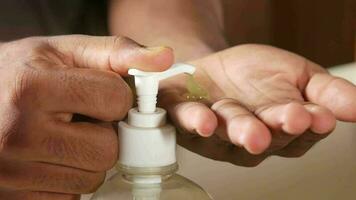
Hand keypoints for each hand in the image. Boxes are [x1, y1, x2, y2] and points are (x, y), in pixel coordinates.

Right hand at [0, 35, 172, 198]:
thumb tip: (165, 58)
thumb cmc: (22, 73)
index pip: (115, 101)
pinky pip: (70, 197)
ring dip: (88, 158)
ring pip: (91, 178)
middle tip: (82, 120)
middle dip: (105, 133)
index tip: (102, 95)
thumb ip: (116, 52)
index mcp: (33, 89)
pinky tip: (52, 156)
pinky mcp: (15, 197)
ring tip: (65, 137)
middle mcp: (18, 134)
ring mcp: (13, 172)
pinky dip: (69, 177)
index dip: (117, 97)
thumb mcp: (63, 51)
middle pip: (107, 149)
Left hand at [159, 44, 355, 165]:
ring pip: (228, 134)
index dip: (309, 125)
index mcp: (279, 129)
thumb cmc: (254, 76)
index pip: (299, 132)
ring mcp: (216, 132)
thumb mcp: (297, 75)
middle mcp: (248, 138)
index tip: (319, 116)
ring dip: (241, 131)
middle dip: (278, 129)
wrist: (214, 68)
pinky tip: (204, 121)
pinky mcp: (187, 120)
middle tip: (291, 120)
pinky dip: (196, 121)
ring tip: (251, 132)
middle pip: (265, 137)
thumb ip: (325, 91)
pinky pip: (189, 123)